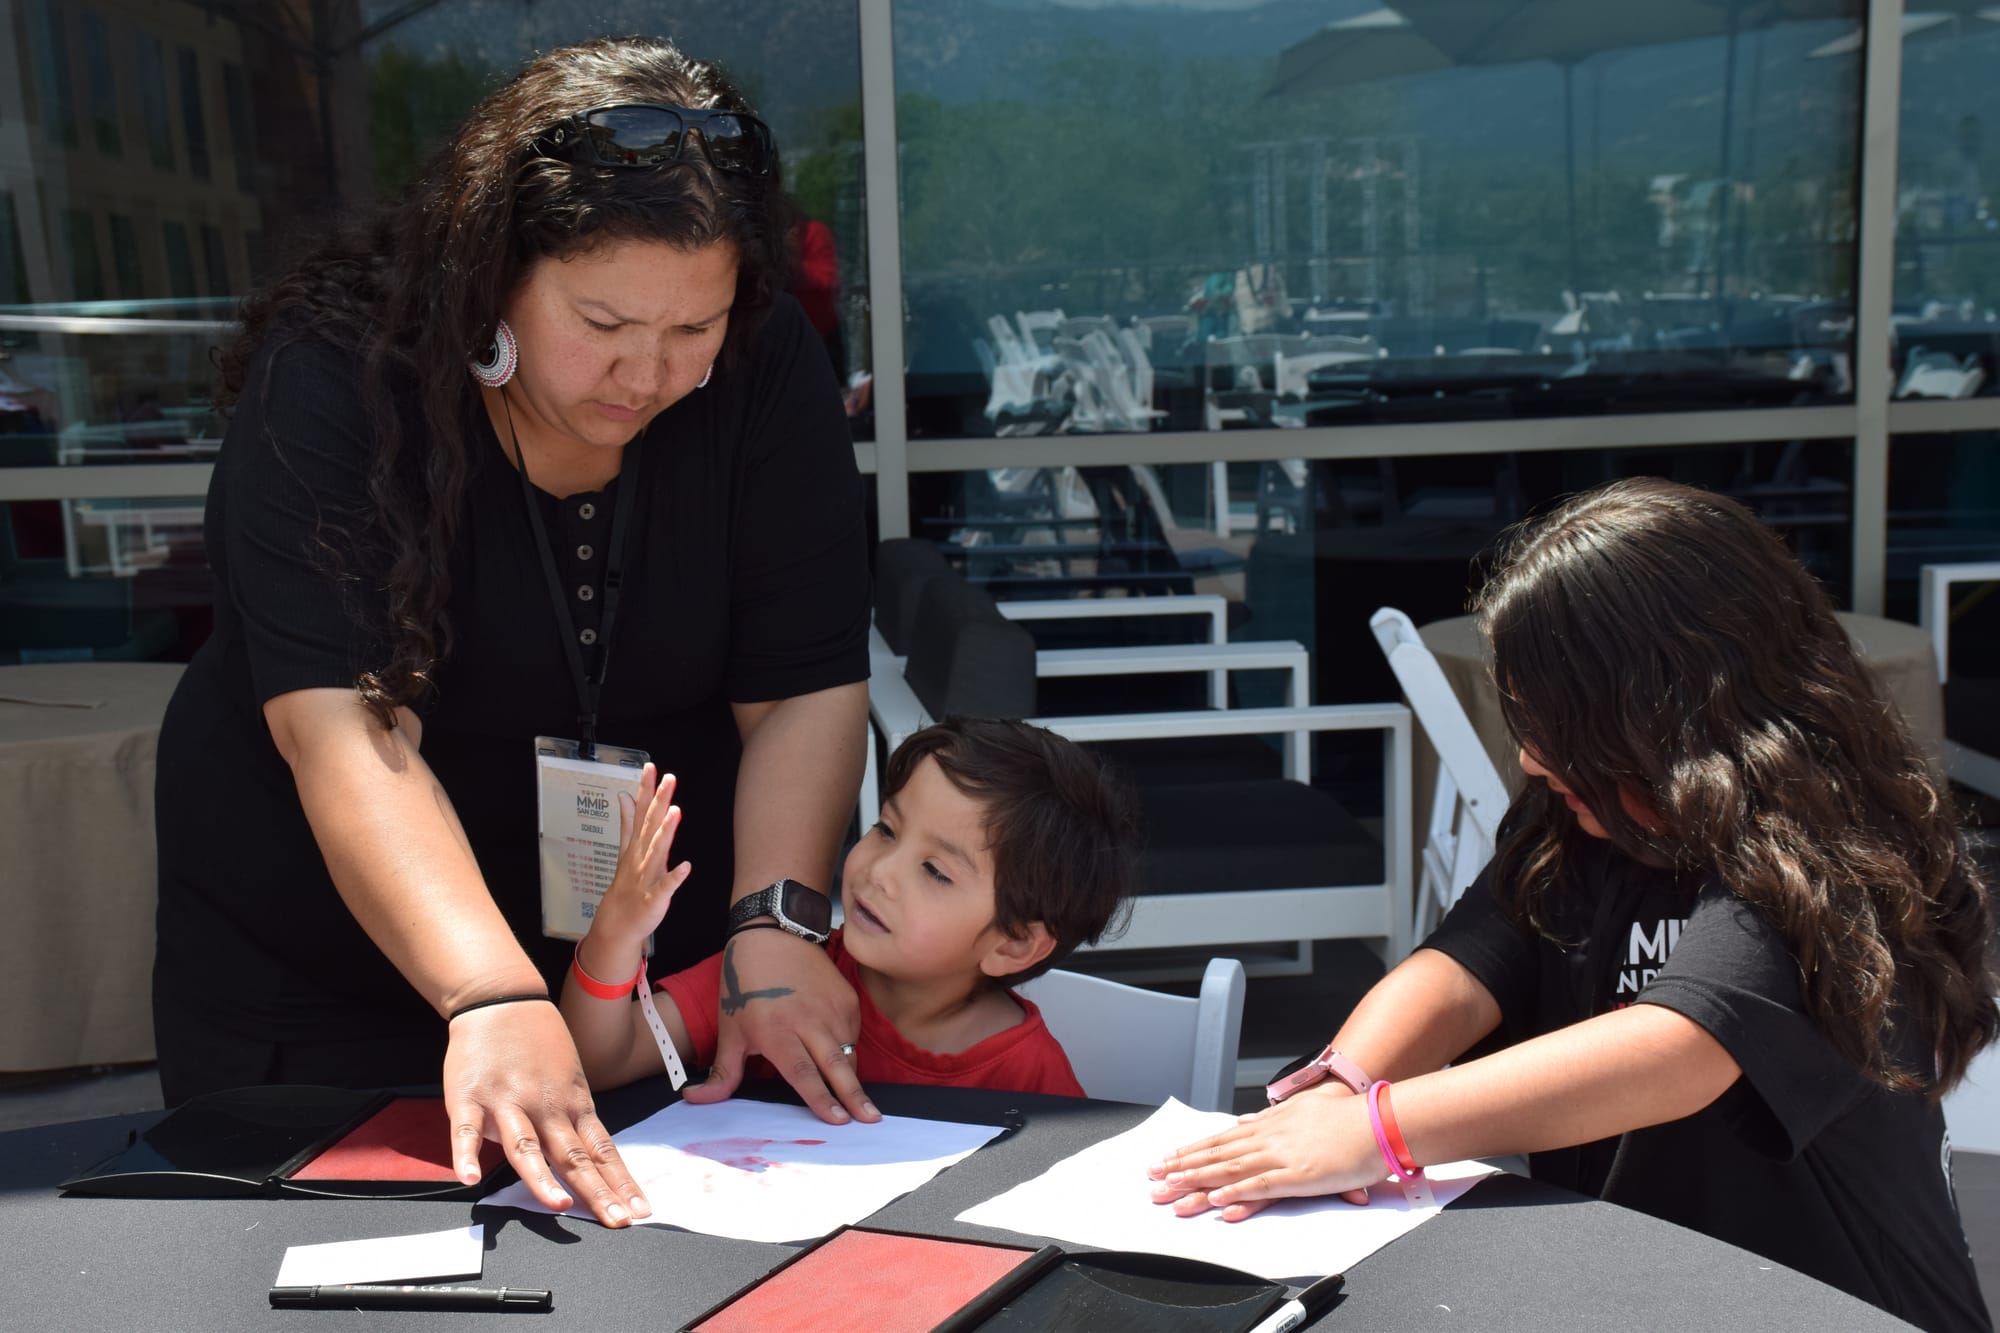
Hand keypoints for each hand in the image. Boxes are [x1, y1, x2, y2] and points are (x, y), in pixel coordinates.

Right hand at [444, 999, 649, 1226]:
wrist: (502, 1000)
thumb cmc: (539, 1042)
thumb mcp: (570, 1078)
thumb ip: (575, 1120)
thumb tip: (592, 1160)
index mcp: (573, 1104)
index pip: (602, 1150)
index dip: (620, 1182)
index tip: (639, 1210)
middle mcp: (545, 1106)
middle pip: (573, 1156)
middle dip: (597, 1192)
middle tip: (617, 1221)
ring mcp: (507, 1102)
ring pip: (526, 1147)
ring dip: (542, 1179)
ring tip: (559, 1206)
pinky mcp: (469, 1098)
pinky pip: (466, 1131)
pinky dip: (467, 1155)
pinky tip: (470, 1178)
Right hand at [587, 765, 691, 957]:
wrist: (618, 922)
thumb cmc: (627, 883)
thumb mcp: (626, 849)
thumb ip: (628, 822)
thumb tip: (623, 796)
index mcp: (637, 844)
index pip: (641, 812)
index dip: (646, 789)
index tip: (651, 767)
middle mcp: (641, 856)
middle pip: (650, 826)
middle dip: (659, 802)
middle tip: (669, 779)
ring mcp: (647, 875)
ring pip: (657, 851)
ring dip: (665, 832)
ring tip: (676, 811)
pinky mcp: (655, 896)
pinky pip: (665, 886)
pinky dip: (675, 877)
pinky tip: (685, 866)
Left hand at [680, 927, 877, 1124]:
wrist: (773, 932)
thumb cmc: (745, 982)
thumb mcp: (730, 1028)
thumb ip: (722, 1072)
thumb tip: (694, 1099)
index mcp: (778, 1032)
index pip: (803, 1073)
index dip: (820, 1098)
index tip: (837, 1120)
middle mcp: (810, 1022)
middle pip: (837, 1066)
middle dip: (855, 1096)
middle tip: (871, 1120)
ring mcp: (832, 1009)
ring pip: (848, 1052)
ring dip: (851, 1077)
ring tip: (858, 1102)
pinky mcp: (847, 999)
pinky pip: (853, 1034)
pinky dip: (848, 1050)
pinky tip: (840, 1058)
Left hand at [1146, 1083, 1378, 1220]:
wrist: (1378, 1119)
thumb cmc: (1347, 1115)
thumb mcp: (1305, 1108)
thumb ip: (1275, 1116)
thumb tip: (1249, 1120)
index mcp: (1270, 1124)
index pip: (1221, 1138)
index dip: (1192, 1149)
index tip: (1168, 1157)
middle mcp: (1269, 1137)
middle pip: (1217, 1153)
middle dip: (1182, 1166)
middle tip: (1154, 1177)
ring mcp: (1282, 1155)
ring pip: (1230, 1169)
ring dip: (1197, 1182)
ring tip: (1171, 1192)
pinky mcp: (1299, 1174)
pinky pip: (1261, 1185)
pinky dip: (1237, 1192)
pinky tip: (1216, 1200)